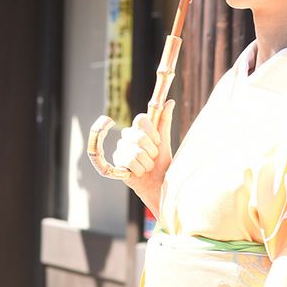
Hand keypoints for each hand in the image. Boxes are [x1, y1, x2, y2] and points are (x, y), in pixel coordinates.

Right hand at [111, 99, 174, 217]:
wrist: (158, 185)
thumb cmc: (162, 164)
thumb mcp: (165, 143)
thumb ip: (165, 121)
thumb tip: (170, 101)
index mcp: (140, 130)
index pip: (140, 119)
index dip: (150, 131)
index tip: (157, 142)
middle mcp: (129, 137)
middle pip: (138, 136)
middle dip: (151, 151)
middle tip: (153, 158)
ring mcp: (121, 148)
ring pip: (135, 152)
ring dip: (146, 163)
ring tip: (147, 167)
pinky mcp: (117, 161)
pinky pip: (129, 162)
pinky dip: (139, 169)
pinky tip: (139, 172)